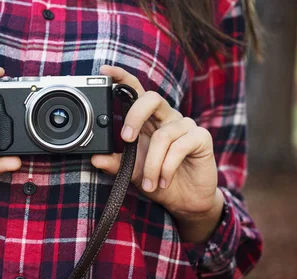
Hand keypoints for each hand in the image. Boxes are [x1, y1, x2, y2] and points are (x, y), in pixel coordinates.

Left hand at [91, 66, 222, 241]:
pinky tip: (164, 180)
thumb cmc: (159, 179)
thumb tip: (95, 158)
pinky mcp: (201, 138)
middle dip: (135, 116)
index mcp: (149, 120)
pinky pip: (179, 147)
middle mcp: (167, 117)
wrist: (186, 200)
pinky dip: (167, 167)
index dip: (122, 77)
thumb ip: (114, 163)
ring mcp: (185, 126)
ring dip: (152, 164)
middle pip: (152, 98)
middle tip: (125, 138)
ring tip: (149, 183)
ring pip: (163, 135)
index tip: (104, 71)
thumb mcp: (132, 172)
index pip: (136, 91)